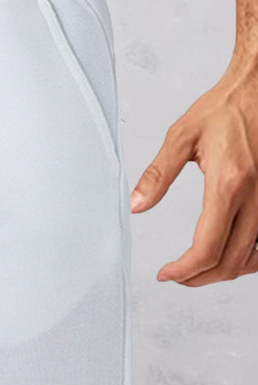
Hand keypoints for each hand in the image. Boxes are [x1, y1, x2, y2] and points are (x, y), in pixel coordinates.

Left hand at [129, 63, 257, 284]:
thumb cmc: (226, 107)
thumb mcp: (181, 136)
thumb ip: (157, 175)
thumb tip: (138, 205)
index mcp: (229, 183)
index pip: (207, 248)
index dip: (184, 270)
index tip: (166, 273)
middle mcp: (256, 195)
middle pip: (230, 261)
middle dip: (199, 277)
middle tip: (176, 276)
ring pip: (252, 257)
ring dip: (224, 271)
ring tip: (196, 271)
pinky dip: (246, 258)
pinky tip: (227, 255)